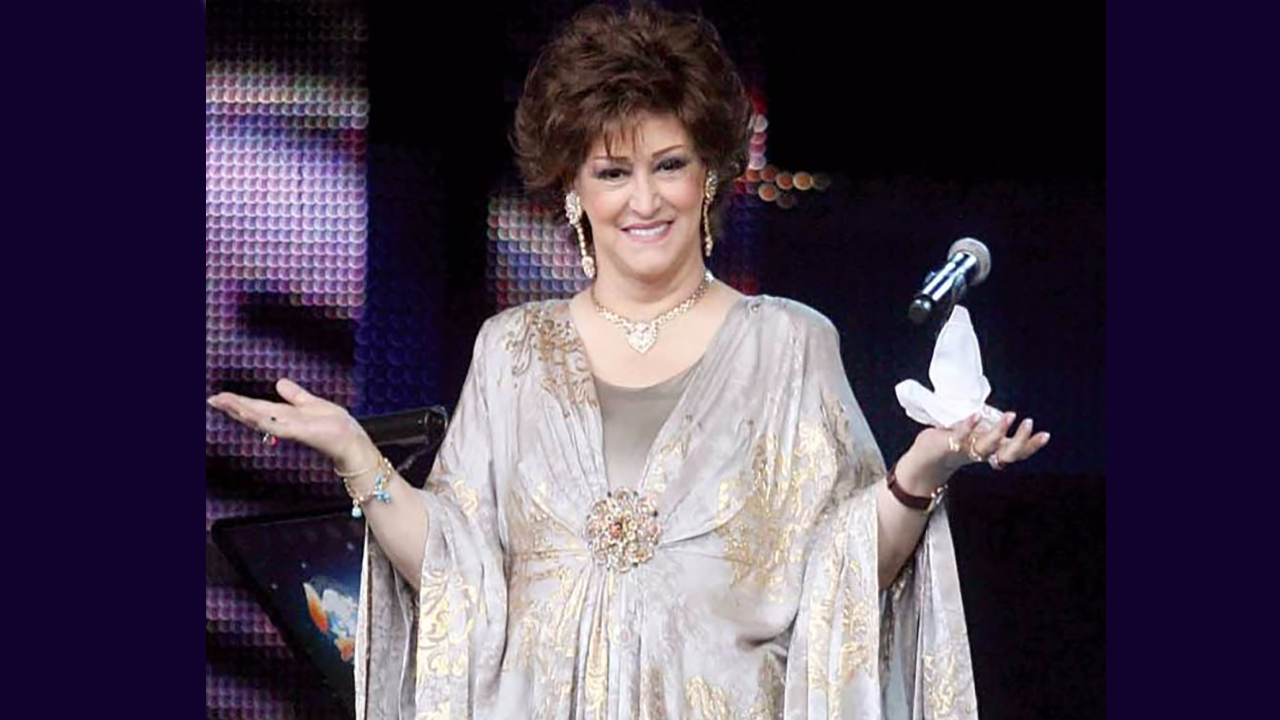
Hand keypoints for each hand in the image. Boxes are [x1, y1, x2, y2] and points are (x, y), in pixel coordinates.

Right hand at [207, 379, 374, 469]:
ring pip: (259, 419)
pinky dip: (261, 419)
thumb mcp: (313, 403)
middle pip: (253, 413)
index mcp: (286, 414)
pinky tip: (248, 412)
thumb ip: (295, 395)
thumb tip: (279, 382)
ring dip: (241, 410)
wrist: (351, 441)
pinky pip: (275, 426)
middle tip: (212, 399)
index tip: (219, 396)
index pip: (258, 407)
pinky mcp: (298, 432)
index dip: (239, 402)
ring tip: (223, 402)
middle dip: (233, 406)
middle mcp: (284, 422)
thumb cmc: (336, 425)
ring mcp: (289, 428)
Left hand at [900, 411, 1051, 491]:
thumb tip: (1007, 419)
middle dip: (1021, 440)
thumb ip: (990, 434)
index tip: (1046, 435)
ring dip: (999, 432)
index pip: (1014, 453)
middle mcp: (980, 454)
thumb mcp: (975, 441)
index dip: (1031, 446)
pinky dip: (969, 426)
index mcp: (989, 452)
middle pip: (1006, 454)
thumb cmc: (952, 447)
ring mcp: (965, 450)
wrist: (923, 462)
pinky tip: (977, 416)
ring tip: (1010, 416)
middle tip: (1029, 422)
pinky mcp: (947, 444)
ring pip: (986, 446)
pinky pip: (960, 436)